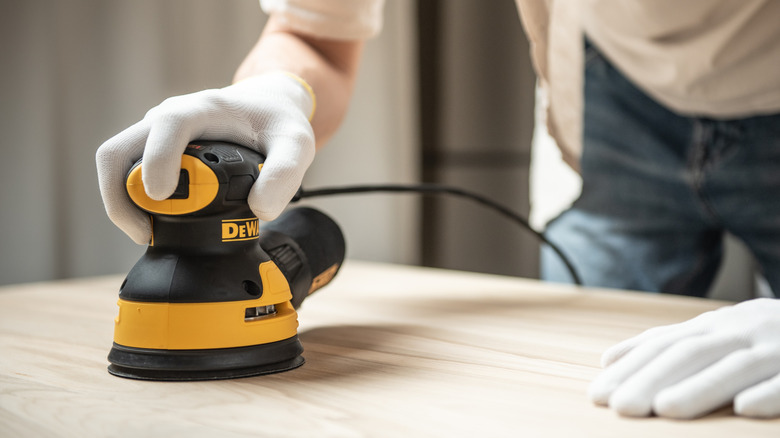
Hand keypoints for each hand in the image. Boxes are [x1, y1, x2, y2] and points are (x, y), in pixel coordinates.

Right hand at [95, 71, 315, 243]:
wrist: (267, 104)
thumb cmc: (277, 122)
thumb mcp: (296, 144)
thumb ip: (286, 174)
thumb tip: (261, 209)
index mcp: (202, 109)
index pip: (167, 126)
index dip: (157, 160)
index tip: (162, 197)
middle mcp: (169, 117)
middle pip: (117, 151)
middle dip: (120, 195)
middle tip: (144, 233)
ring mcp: (155, 133)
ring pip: (115, 165)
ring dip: (121, 201)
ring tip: (146, 234)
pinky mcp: (153, 149)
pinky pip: (126, 174)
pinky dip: (131, 200)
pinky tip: (154, 224)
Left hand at [588, 298, 779, 418]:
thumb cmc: (764, 335)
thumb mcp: (716, 332)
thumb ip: (666, 343)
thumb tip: (608, 358)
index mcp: (717, 326)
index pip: (665, 346)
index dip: (630, 369)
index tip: (598, 394)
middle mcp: (743, 331)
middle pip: (692, 354)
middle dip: (652, 380)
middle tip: (619, 407)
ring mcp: (778, 346)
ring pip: (737, 367)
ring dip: (700, 388)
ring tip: (665, 409)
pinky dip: (770, 392)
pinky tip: (745, 408)